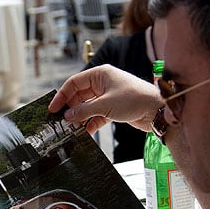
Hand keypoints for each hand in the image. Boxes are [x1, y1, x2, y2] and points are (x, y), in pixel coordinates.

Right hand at [48, 65, 162, 134]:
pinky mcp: (113, 109)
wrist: (157, 110)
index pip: (74, 83)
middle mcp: (102, 83)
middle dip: (70, 109)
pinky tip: (84, 134)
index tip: (53, 109)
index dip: (62, 96)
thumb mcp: (105, 105)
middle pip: (79, 96)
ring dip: (79, 118)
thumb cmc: (135, 99)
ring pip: (87, 107)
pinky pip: (96, 116)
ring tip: (70, 130)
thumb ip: (83, 110)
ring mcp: (107, 96)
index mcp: (100, 74)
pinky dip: (90, 124)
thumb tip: (67, 116)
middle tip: (60, 122)